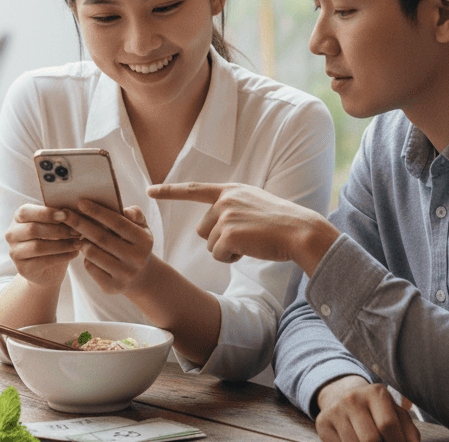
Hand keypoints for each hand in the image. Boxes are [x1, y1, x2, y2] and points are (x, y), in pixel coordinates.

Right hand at [5, 203, 82, 287]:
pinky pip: (42, 262)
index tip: (65, 215)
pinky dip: (62, 257)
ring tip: (78, 243)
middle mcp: (12, 234)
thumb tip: (73, 209)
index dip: (45, 213)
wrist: (49, 268)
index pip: (26, 212)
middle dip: (58, 230)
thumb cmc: (54, 238)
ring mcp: (14, 252)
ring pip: (38, 247)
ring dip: (62, 244)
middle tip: (77, 231)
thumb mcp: (55, 223)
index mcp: (18, 217)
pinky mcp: (22, 268)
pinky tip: (74, 253)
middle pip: (32, 229)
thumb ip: (59, 215)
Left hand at [58, 201, 154, 294]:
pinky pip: (90, 267)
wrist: (140, 277)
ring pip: (92, 254)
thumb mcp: (141, 227)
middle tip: (64, 214)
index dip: (98, 212)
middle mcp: (136, 259)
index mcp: (144, 240)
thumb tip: (124, 210)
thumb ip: (135, 213)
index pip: (118, 223)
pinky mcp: (112, 287)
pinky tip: (87, 252)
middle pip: (101, 238)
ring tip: (78, 235)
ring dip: (82, 242)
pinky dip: (85, 257)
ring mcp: (124, 275)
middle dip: (80, 224)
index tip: (81, 203)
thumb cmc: (135, 243)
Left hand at [147, 182, 338, 272]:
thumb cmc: (279, 222)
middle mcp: (224, 200)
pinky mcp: (228, 233)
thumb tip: (208, 226)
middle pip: (202, 229)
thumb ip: (230, 207)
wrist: (299, 230)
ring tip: (252, 241)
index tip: (149, 190)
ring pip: (210, 244)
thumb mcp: (252, 204)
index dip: (169, 191)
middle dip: (219, 239)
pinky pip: (219, 255)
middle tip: (247, 237)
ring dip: (228, 250)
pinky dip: (232, 258)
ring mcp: (225, 216)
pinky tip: (250, 249)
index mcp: (230, 190)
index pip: (193, 190)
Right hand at [315, 376, 419, 441]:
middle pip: (370, 439)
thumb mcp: (397, 416)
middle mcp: (353, 397)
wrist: (347, 400)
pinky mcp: (322, 421)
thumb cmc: (379, 413)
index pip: (387, 425)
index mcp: (376, 393)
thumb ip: (409, 434)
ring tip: (368, 441)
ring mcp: (336, 409)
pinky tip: (354, 441)